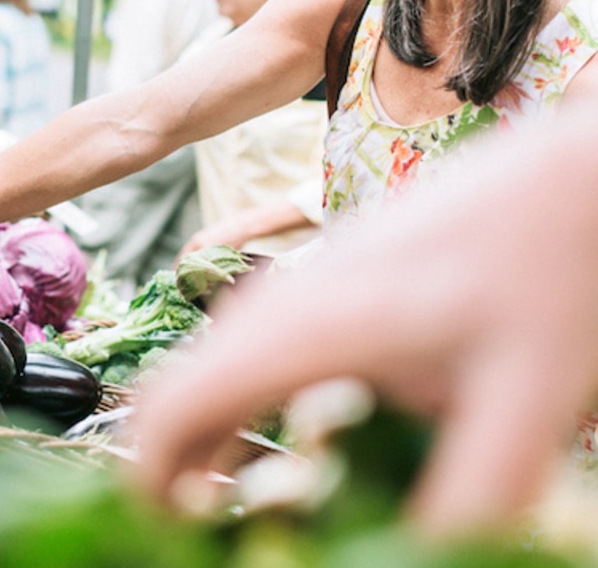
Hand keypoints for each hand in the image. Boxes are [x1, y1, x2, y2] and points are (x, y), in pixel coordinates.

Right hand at [131, 111, 597, 535]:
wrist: (564, 178)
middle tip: (225, 537)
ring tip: (265, 507)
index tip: (181, 541)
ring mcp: (302, 286)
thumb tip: (405, 560)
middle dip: (184, 473)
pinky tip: (310, 447)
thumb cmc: (548, 270)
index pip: (173, 406)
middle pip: (183, 392)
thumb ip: (463, 497)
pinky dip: (254, 413)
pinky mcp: (328, 286)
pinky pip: (260, 356)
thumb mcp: (526, 399)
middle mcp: (284, 300)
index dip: (151, 484)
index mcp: (307, 325)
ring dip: (220, 445)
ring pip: (220, 373)